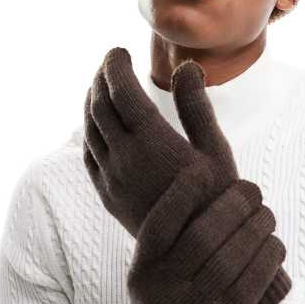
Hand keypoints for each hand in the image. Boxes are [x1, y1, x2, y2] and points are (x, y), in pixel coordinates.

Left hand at [83, 46, 236, 238]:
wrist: (198, 252)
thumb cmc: (215, 199)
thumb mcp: (215, 151)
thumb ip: (196, 107)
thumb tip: (187, 66)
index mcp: (153, 142)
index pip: (121, 91)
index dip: (115, 66)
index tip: (118, 51)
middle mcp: (124, 158)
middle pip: (99, 106)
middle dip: (101, 78)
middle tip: (110, 64)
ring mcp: (111, 178)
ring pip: (89, 129)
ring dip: (92, 101)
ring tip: (102, 86)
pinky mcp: (106, 195)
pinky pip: (88, 154)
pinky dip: (89, 130)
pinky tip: (97, 123)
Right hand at [110, 170, 286, 303]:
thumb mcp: (152, 275)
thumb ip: (172, 241)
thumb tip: (212, 189)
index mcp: (142, 270)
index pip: (159, 225)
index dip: (182, 193)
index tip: (204, 169)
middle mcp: (162, 290)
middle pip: (203, 236)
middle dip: (234, 205)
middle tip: (253, 189)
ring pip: (230, 259)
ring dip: (257, 228)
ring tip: (268, 214)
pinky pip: (249, 286)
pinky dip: (267, 259)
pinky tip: (276, 245)